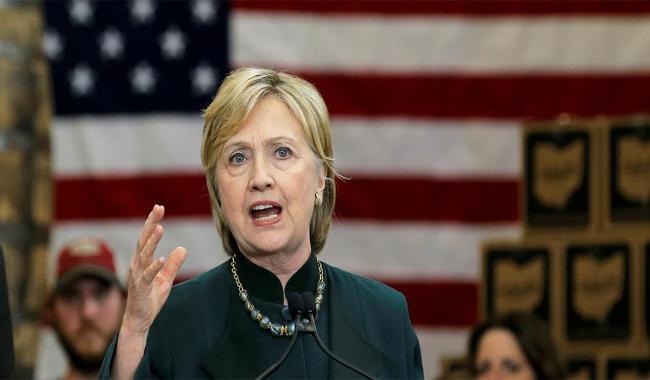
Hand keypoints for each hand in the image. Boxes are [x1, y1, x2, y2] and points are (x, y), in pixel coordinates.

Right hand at [122, 204, 186, 334]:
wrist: (139, 320)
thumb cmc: (150, 298)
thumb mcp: (166, 279)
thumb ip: (173, 264)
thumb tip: (182, 248)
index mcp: (142, 261)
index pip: (147, 237)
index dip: (152, 222)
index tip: (159, 207)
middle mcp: (137, 265)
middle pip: (143, 240)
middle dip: (151, 223)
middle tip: (158, 208)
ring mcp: (137, 276)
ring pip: (144, 255)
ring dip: (152, 241)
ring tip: (160, 228)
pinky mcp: (140, 289)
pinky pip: (147, 276)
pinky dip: (154, 267)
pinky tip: (161, 258)